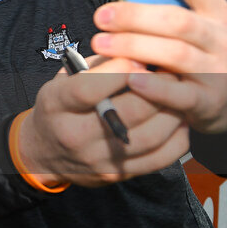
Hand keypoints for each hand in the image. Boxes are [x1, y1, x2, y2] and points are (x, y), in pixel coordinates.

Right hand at [19, 57, 188, 187]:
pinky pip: (158, 159)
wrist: (45, 152)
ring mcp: (97, 159)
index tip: (141, 57)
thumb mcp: (66, 78)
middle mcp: (74, 135)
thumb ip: (100, 65)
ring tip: (181, 93)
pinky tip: (180, 119)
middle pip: (128, 112)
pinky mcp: (116, 175)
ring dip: (173, 111)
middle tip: (173, 71)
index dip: (120, 71)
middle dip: (157, 88)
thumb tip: (142, 52)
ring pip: (150, 137)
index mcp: (56, 104)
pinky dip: (177, 137)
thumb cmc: (61, 105)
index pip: (89, 88)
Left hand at [90, 0, 226, 134]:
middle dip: (135, 16)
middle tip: (101, 16)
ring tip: (101, 43)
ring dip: (134, 47)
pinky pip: (179, 94)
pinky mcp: (207, 102)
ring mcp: (216, 71)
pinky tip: (130, 78)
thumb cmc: (215, 54)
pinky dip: (154, 87)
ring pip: (175, 54)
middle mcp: (220, 39)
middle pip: (177, 21)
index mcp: (218, 13)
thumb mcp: (215, 21)